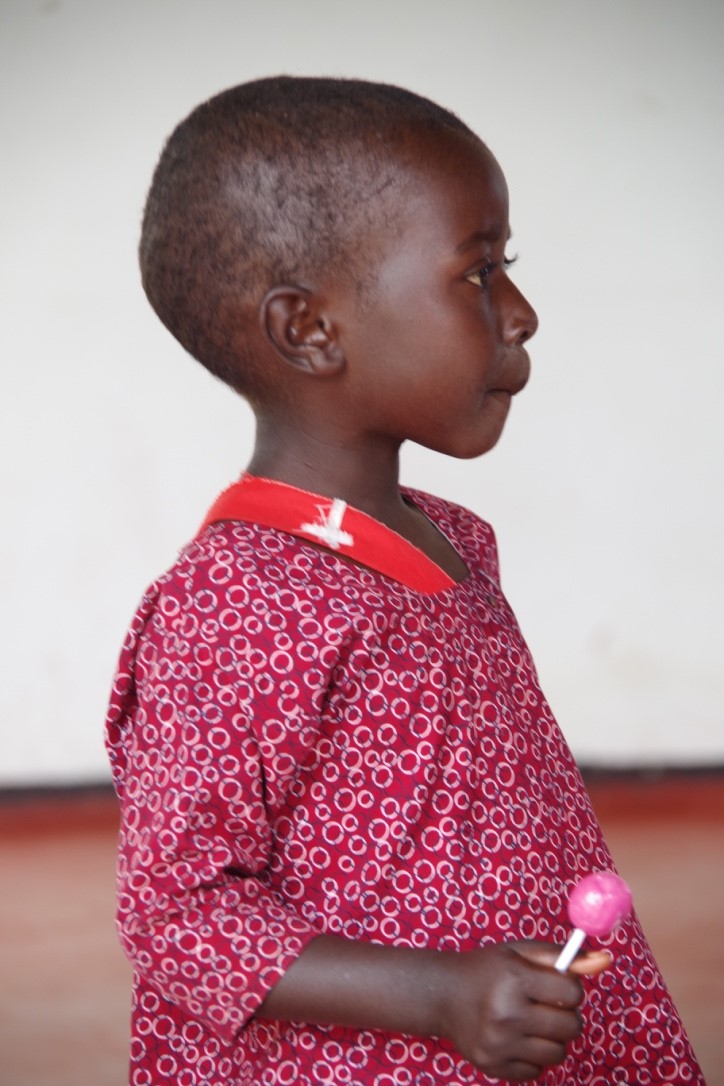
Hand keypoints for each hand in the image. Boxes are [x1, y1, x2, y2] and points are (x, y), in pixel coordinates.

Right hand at [434, 941, 606, 1081]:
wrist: (442, 995)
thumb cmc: (487, 969)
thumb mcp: (520, 953)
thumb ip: (563, 957)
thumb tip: (604, 960)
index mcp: (514, 978)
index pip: (572, 992)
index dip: (569, 988)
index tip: (555, 986)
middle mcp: (506, 1013)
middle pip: (571, 1027)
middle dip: (566, 1015)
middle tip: (546, 1006)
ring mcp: (499, 1044)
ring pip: (557, 1053)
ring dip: (552, 1038)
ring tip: (532, 1023)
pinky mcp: (493, 1067)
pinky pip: (537, 1072)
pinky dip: (533, 1057)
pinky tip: (516, 1039)